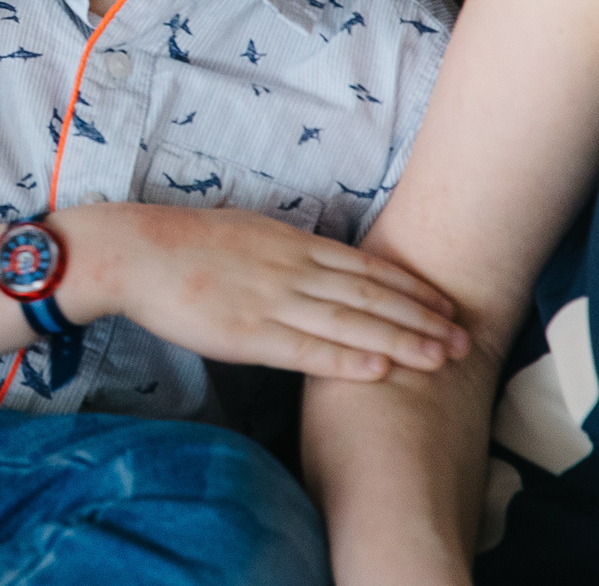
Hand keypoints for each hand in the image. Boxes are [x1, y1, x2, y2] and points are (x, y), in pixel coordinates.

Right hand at [60, 202, 470, 380]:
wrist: (132, 251)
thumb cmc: (182, 243)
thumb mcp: (245, 230)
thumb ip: (285, 249)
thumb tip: (319, 263)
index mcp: (290, 243)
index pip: (367, 268)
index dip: (412, 289)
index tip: (447, 306)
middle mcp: (290, 269)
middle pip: (371, 295)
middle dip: (423, 318)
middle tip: (466, 339)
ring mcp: (271, 301)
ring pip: (350, 322)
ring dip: (401, 341)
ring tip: (442, 358)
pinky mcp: (247, 333)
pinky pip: (306, 349)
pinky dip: (347, 358)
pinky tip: (380, 369)